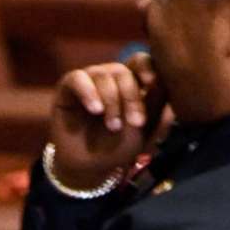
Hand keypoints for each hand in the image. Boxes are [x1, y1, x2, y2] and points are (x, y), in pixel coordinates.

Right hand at [47, 57, 168, 188]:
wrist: (89, 168)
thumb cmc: (118, 147)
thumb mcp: (144, 126)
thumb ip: (156, 100)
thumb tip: (161, 76)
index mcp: (130, 81)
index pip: (140, 61)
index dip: (146, 67)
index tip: (151, 82)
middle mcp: (109, 76)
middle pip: (123, 71)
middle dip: (131, 97)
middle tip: (135, 123)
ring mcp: (88, 80)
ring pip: (103, 75)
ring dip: (112, 101)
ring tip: (114, 127)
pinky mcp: (68, 88)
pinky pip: (78, 79)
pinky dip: (88, 93)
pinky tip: (95, 110)